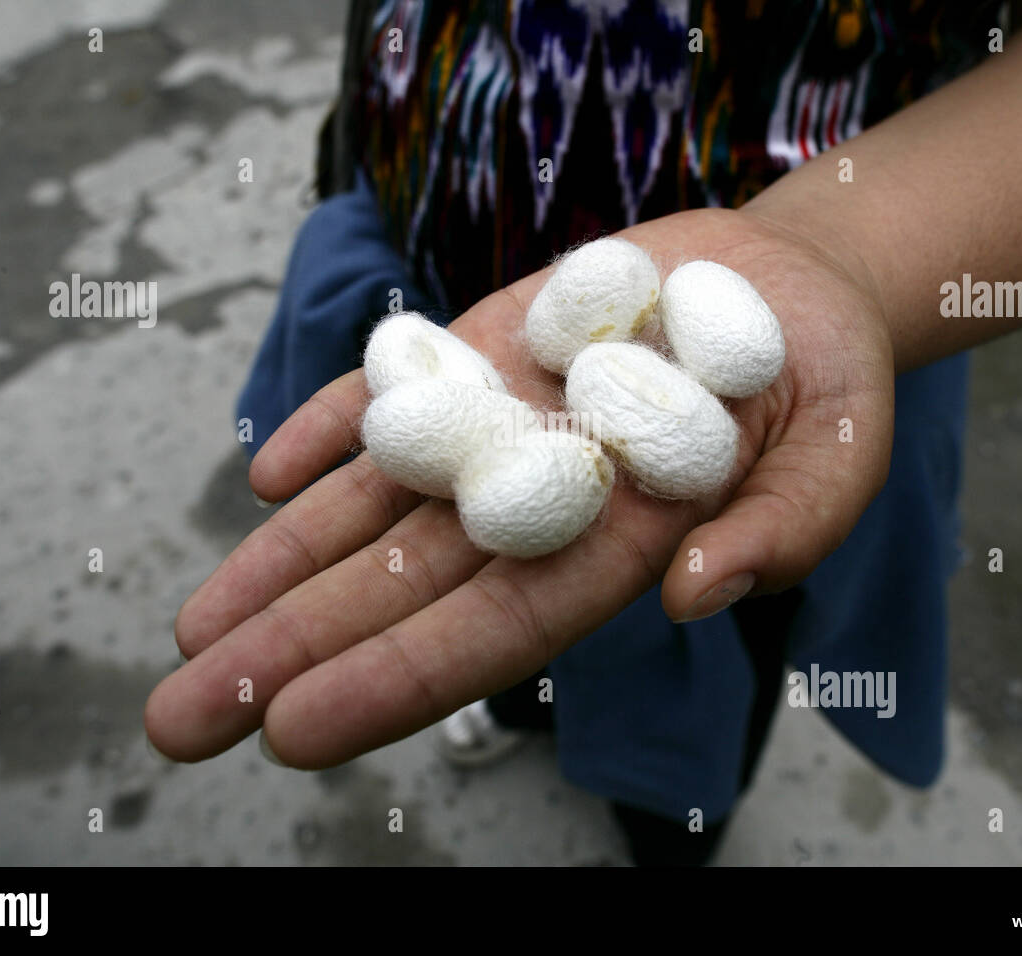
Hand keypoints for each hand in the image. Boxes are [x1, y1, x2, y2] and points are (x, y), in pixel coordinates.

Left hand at [144, 207, 894, 766]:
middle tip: (185, 717)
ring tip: (193, 627)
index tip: (294, 730)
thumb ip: (779, 533)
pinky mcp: (489, 349)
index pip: (495, 628)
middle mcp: (540, 499)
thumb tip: (695, 592)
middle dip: (296, 649)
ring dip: (282, 562)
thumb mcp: (835, 460)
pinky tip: (266, 475)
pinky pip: (401, 393)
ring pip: (378, 504)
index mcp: (620, 547)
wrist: (791, 283)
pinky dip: (336, 427)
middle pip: (404, 584)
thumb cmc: (825, 387)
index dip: (397, 678)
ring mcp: (503, 424)